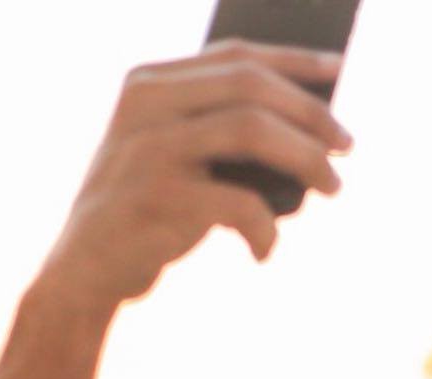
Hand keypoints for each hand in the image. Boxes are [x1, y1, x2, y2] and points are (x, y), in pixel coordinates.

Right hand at [40, 41, 352, 310]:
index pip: (235, 54)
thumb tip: (318, 126)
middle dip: (311, 112)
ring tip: (332, 186)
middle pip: (251, 85)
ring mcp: (147, 147)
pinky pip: (239, 202)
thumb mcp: (178, 156)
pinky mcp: (155, 197)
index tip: (342, 69)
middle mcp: (144, 103)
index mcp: (149, 82)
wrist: (84, 271)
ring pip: (251, 129)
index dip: (294, 60)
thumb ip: (223, 127)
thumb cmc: (150, 212)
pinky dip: (265, 228)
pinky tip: (264, 249)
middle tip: (347, 145)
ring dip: (306, 159)